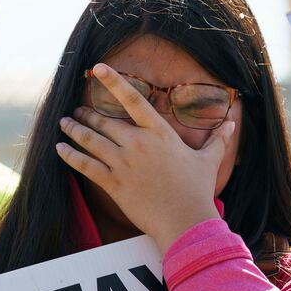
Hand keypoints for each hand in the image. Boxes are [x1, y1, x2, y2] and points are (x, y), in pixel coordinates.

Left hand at [56, 64, 234, 251]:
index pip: (133, 100)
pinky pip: (85, 166)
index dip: (114, 82)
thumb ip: (218, 140)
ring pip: (91, 140)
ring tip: (64, 123)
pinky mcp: (113, 183)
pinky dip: (70, 156)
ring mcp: (123, 163)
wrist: (184, 221)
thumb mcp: (208, 161)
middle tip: (77, 111)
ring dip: (74, 130)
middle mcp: (138, 144)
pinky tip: (59, 149)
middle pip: (105, 121)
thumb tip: (231, 123)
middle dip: (87, 114)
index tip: (98, 69)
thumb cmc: (197, 191)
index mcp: (160, 134)